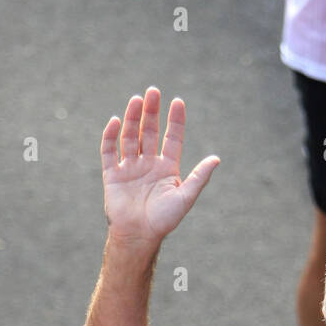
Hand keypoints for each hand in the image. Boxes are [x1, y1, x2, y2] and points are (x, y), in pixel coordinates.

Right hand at [101, 88, 219, 248]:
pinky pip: (109, 150)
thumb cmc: (164, 220)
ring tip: (137, 100)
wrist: (139, 234)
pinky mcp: (112, 173)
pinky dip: (111, 135)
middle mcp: (148, 164)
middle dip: (151, 112)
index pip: (172, 138)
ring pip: (130, 136)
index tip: (177, 101)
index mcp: (167, 168)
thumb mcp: (185, 197)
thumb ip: (199, 177)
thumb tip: (216, 159)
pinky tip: (116, 121)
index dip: (175, 120)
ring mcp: (130, 167)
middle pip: (149, 132)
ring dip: (132, 118)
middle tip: (153, 91)